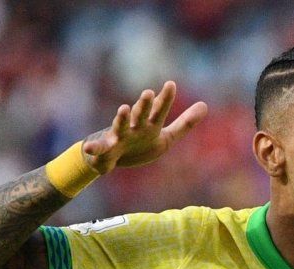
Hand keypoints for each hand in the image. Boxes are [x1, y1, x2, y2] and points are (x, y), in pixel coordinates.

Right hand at [81, 81, 207, 173]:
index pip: (159, 111)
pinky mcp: (106, 149)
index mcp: (149, 125)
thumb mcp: (166, 136)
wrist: (114, 159)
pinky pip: (99, 149)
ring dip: (121, 118)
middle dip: (144, 105)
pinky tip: (88, 148)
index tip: (171, 84)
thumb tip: (205, 105)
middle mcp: (134, 127)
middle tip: (148, 93)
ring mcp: (119, 136)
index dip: (165, 99)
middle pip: (140, 115)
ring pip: (120, 126)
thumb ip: (185, 123)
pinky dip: (94, 148)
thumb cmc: (141, 144)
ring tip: (123, 108)